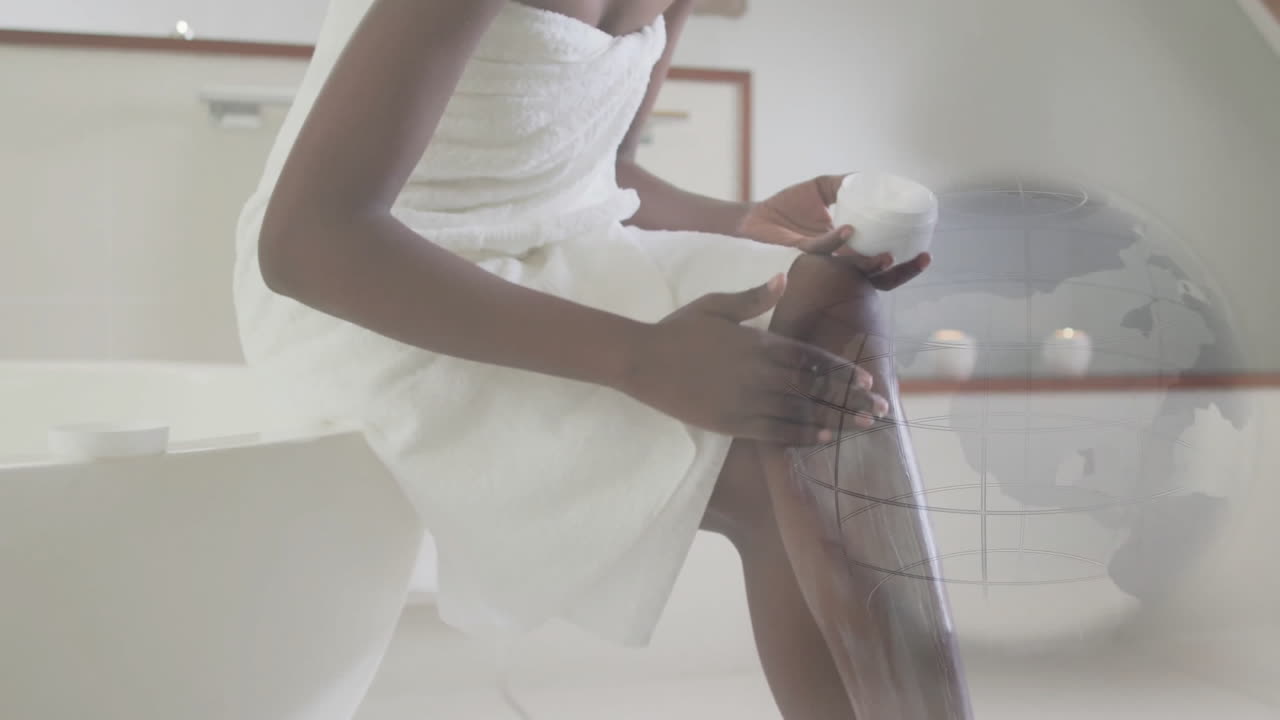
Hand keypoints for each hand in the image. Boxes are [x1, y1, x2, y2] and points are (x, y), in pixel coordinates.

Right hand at [617, 274, 889, 444]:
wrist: (642, 361)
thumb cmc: (679, 329)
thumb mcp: (716, 305)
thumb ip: (753, 297)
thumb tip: (784, 278)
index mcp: (759, 343)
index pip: (812, 359)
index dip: (842, 372)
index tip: (868, 381)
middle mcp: (759, 374)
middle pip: (815, 389)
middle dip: (850, 400)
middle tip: (880, 411)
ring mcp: (746, 401)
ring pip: (801, 413)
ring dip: (835, 421)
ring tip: (862, 428)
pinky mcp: (731, 423)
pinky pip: (775, 432)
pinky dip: (802, 435)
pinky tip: (823, 439)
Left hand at [738, 174, 931, 289]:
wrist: (751, 219)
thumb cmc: (785, 209)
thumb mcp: (820, 190)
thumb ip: (844, 184)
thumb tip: (868, 176)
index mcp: (848, 253)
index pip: (883, 265)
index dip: (907, 265)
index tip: (927, 253)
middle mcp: (837, 266)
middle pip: (876, 279)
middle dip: (901, 272)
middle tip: (922, 259)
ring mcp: (820, 266)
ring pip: (851, 274)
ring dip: (871, 265)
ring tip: (888, 255)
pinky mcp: (798, 259)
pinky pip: (820, 253)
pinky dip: (834, 241)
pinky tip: (846, 229)